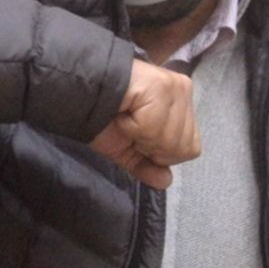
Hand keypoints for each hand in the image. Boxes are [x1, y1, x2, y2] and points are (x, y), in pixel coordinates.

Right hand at [89, 59, 198, 188]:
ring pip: (167, 139)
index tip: (137, 134)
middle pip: (181, 147)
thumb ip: (148, 167)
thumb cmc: (102, 117)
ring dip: (138, 136)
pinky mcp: (160, 86)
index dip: (160, 153)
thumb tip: (165, 181)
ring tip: (124, 118)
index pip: (190, 149)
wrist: (77, 95)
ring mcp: (173, 86)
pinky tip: (122, 113)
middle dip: (149, 146)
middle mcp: (183, 90)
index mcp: (182, 104)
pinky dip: (131, 127)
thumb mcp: (127, 150)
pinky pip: (152, 127)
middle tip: (129, 125)